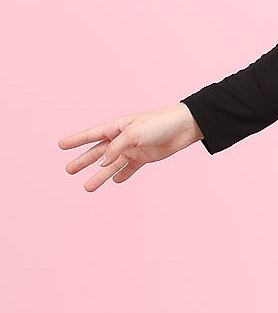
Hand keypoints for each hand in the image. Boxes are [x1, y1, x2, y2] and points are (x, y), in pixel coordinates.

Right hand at [58, 102, 203, 192]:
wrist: (182, 128)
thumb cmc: (158, 124)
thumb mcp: (134, 133)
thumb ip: (116, 148)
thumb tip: (102, 163)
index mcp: (117, 127)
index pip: (91, 135)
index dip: (76, 140)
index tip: (61, 145)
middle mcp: (122, 138)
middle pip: (98, 152)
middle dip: (83, 161)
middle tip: (68, 170)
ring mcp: (132, 149)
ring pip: (111, 165)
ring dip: (99, 176)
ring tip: (88, 187)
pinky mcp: (144, 158)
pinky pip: (129, 169)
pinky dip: (122, 175)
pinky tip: (114, 181)